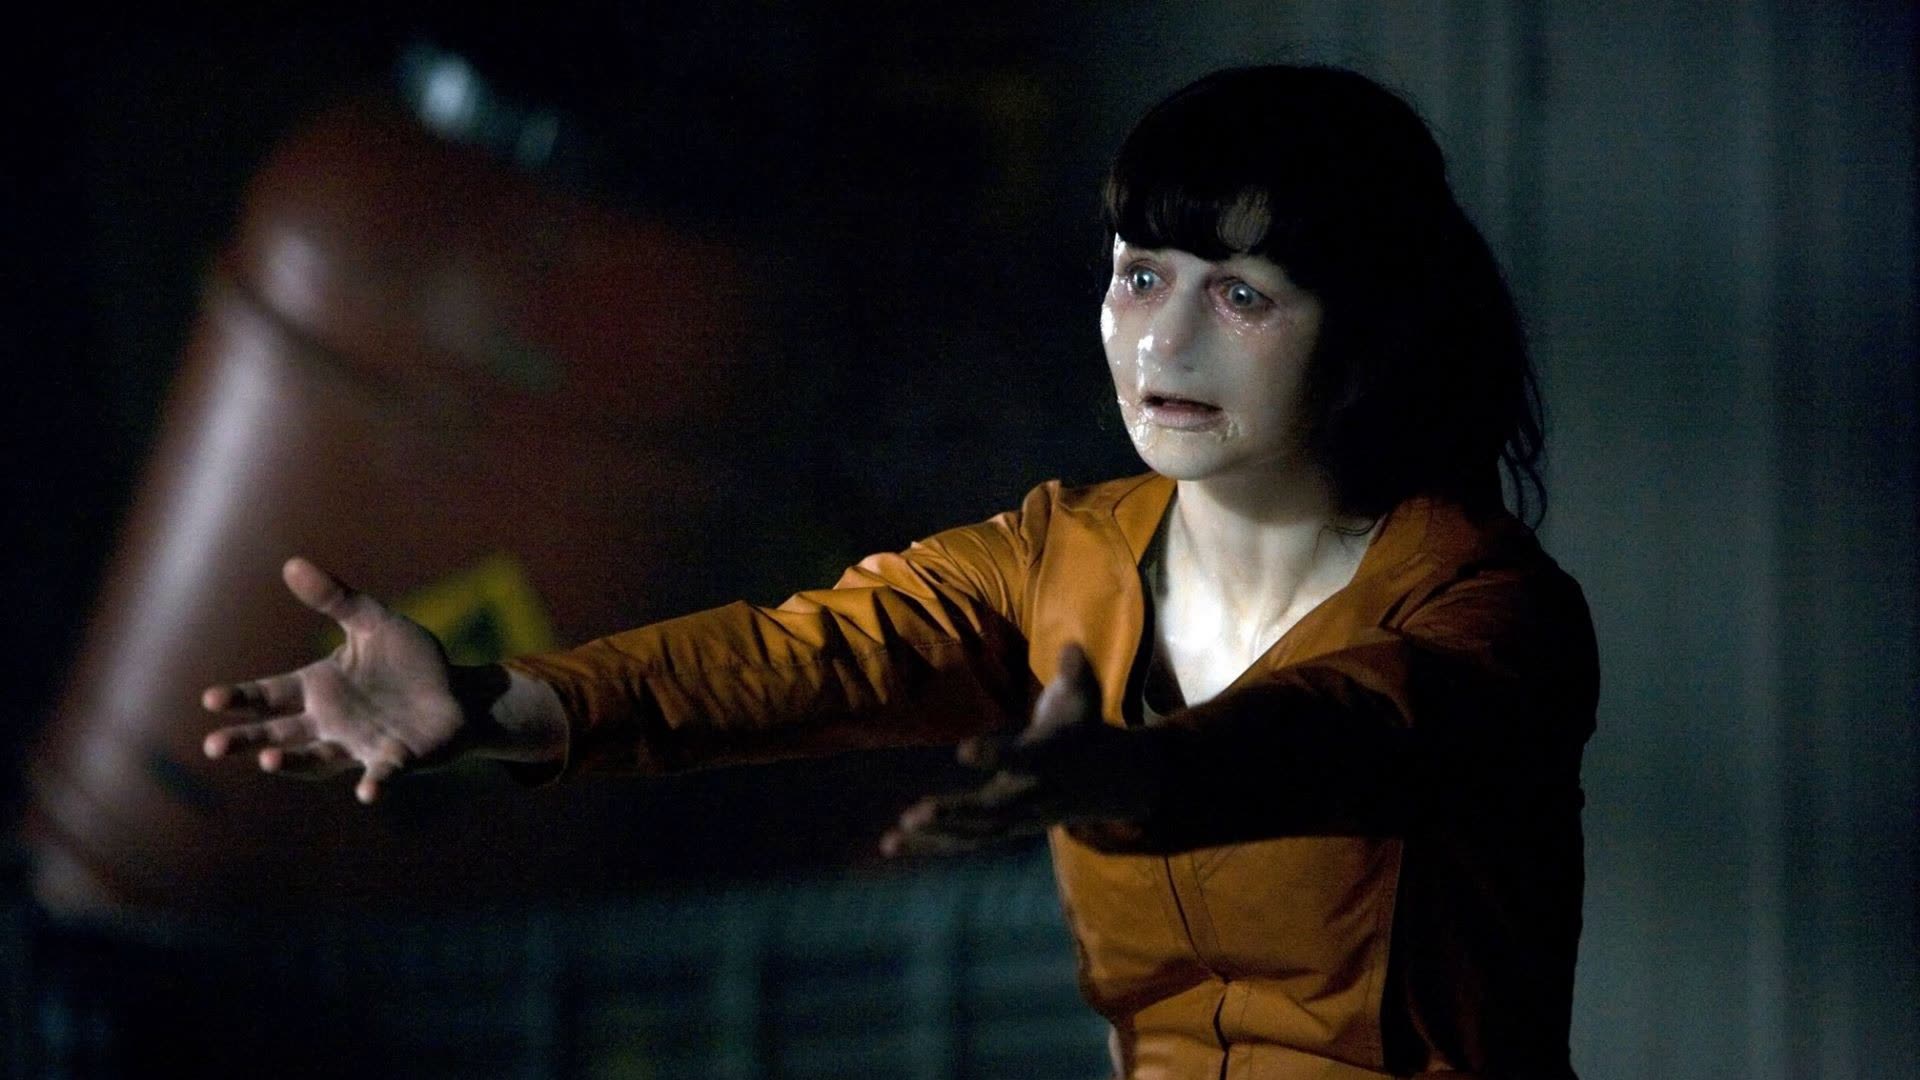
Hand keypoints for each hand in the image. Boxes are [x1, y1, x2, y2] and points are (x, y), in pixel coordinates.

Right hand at [201, 557, 480, 803]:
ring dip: (292, 762)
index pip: (270, 694)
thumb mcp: (373, 623)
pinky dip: (374, 782)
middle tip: (213, 746)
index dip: (241, 697)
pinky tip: (367, 792)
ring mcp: (360, 745)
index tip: (210, 699)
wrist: (457, 695)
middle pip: (279, 734)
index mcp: (319, 688)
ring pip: (317, 760)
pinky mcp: (396, 759)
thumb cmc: (410, 662)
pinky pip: (381, 773)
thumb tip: (292, 564)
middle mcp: (330, 723)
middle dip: (248, 740)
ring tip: (266, 761)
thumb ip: (335, 599)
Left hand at [880, 644, 1160, 856]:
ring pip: (974, 834)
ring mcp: (1017, 819)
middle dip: (956, 814)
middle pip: (992, 811)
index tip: (962, 750)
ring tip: (896, 834)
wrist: (1107, 780)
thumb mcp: (1085, 698)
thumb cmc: (1082, 727)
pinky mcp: (1001, 829)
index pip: (1022, 759)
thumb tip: (1072, 647)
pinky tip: (890, 845)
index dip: (994, 755)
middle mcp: (1032, 796)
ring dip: (935, 836)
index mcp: (1049, 761)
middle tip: (917, 813)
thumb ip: (1075, 673)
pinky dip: (928, 846)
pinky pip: (963, 842)